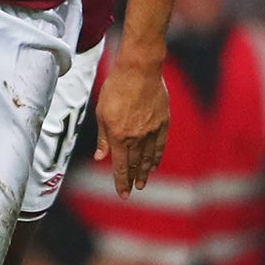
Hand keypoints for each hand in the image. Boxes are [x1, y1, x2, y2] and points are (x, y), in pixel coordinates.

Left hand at [93, 53, 169, 194]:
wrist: (140, 70)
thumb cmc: (116, 87)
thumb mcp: (102, 112)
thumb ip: (103, 137)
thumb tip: (101, 156)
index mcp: (119, 136)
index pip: (121, 166)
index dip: (121, 182)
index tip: (123, 194)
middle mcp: (136, 137)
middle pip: (135, 165)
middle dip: (133, 180)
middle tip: (133, 190)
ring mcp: (151, 130)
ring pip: (149, 158)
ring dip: (145, 172)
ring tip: (143, 182)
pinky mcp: (163, 122)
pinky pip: (160, 145)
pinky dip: (157, 157)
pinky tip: (155, 164)